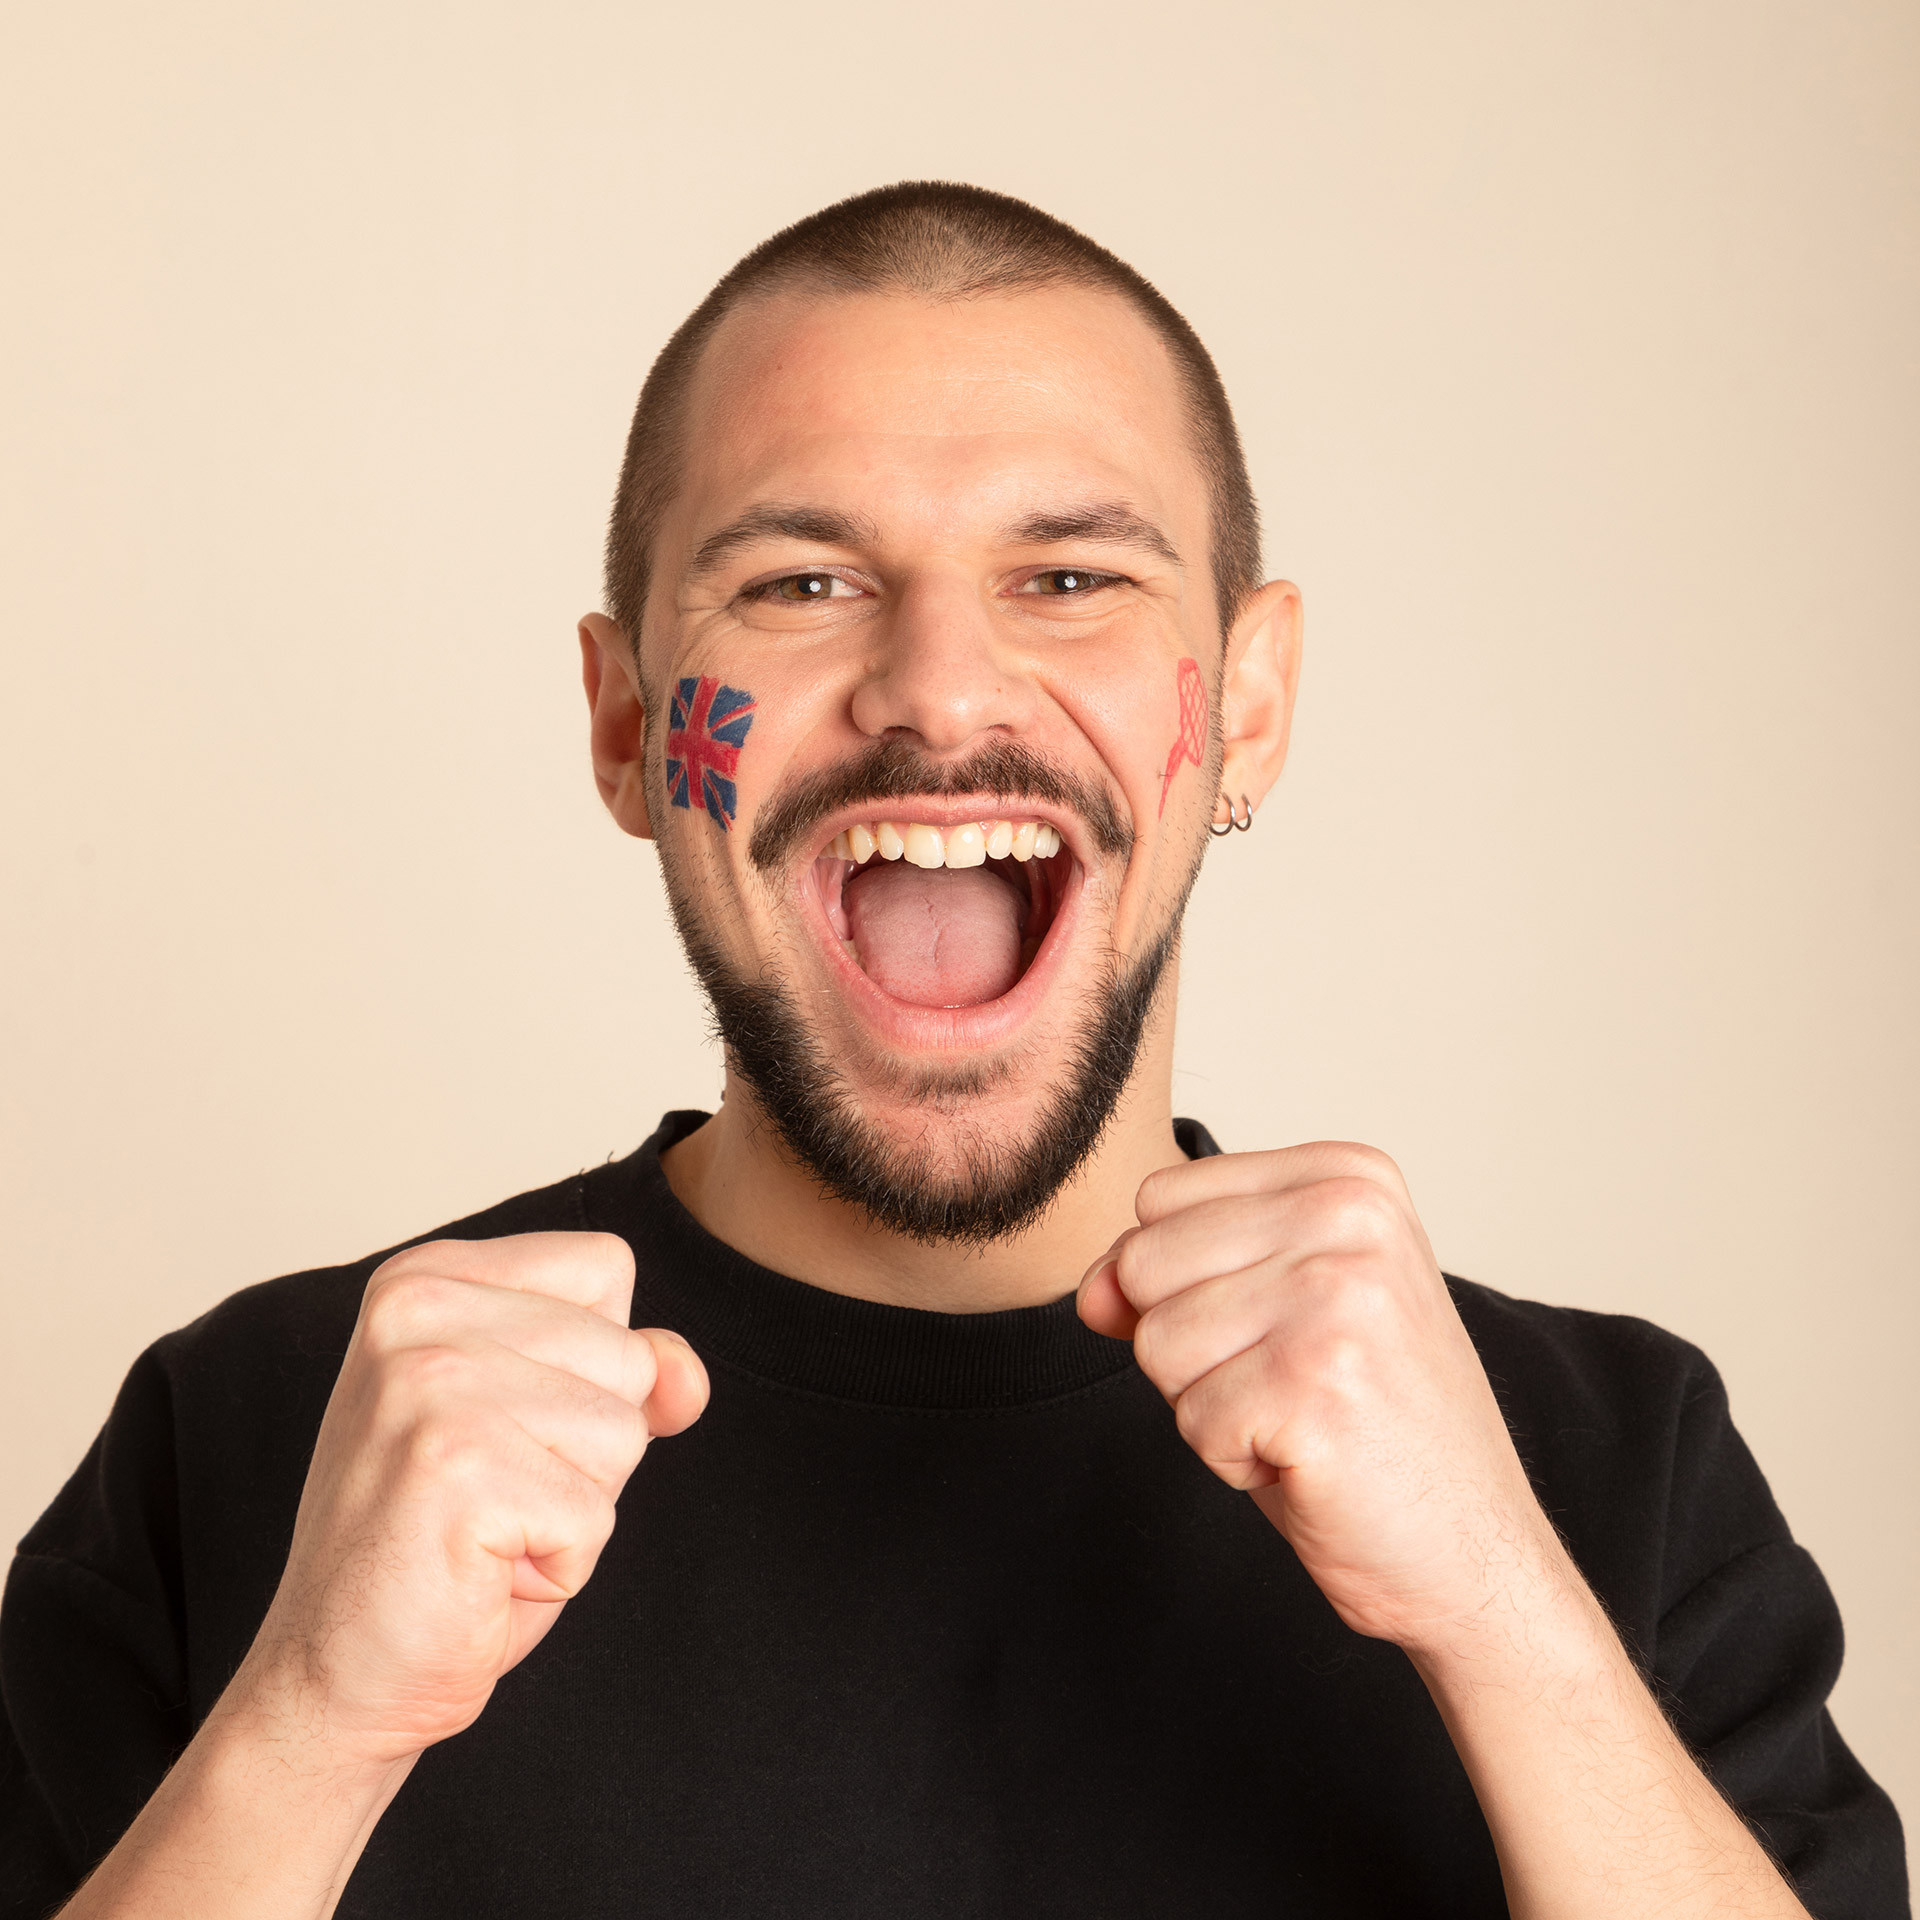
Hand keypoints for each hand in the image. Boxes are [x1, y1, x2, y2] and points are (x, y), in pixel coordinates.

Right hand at [225, 1232, 706, 1768]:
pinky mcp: (454, 1466)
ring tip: (483, 1532)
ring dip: (575, 1507)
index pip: (606, 1267)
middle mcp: (416, 1308)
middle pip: (626, 1354)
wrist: (334, 1677)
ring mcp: (429, 1383)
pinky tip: (478, 1574)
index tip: (504, 1427)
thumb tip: (685, 1375)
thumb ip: (627, 1370)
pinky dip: (560, 1564)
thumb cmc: (442, 1547)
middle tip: (486, 1497)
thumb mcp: (543, 1425)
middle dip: (587, 1449)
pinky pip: (596, 1513)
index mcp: (427, 1277)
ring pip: (622, 1430)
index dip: (592, 1367)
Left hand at [1078, 1144, 1571, 1653]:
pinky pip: (1189, 1418)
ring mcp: (1336, 1295)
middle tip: (1290, 1383)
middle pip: (1143, 1263)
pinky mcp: (1314, 1382)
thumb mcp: (1272, 1311)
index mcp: (1347, 1175)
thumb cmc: (1373, 1427)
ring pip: (1155, 1343)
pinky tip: (1309, 1459)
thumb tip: (1091, 1289)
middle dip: (1188, 1347)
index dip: (1187, 1283)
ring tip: (1299, 1417)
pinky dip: (1232, 1458)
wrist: (1471, 1550)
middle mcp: (1348, 1215)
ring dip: (1209, 1404)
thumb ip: (1171, 1274)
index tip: (1282, 1328)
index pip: (1160, 1198)